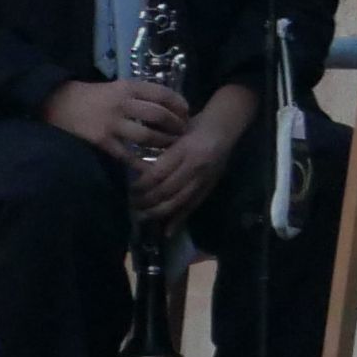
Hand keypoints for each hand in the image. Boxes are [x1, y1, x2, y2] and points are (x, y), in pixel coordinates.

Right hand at [44, 76, 188, 166]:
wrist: (60, 103)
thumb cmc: (94, 96)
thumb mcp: (119, 87)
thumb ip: (141, 95)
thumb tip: (169, 107)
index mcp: (129, 87)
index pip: (164, 94)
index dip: (180, 106)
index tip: (187, 114)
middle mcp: (123, 103)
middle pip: (159, 115)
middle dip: (175, 126)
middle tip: (183, 134)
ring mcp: (112, 123)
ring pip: (147, 135)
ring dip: (163, 143)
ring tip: (171, 148)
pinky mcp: (101, 141)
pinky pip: (126, 155)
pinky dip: (141, 163)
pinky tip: (151, 167)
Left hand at [132, 84, 253, 227]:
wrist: (225, 127)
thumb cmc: (196, 125)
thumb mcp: (175, 133)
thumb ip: (161, 152)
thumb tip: (139, 172)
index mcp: (185, 149)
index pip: (158, 173)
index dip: (141, 186)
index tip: (131, 189)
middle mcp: (195, 166)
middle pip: (166, 190)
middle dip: (146, 201)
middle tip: (133, 205)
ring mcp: (204, 178)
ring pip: (178, 202)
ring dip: (158, 212)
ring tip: (144, 215)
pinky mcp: (210, 187)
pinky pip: (192, 206)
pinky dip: (179, 220)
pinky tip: (167, 231)